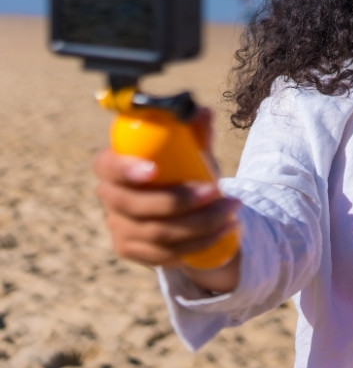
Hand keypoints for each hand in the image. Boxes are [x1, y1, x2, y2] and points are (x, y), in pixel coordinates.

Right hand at [92, 108, 239, 289]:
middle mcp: (110, 197)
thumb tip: (201, 112)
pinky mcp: (131, 250)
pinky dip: (198, 243)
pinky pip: (163, 254)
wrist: (188, 209)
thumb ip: (196, 132)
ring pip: (156, 232)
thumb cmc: (184, 170)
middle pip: (134, 205)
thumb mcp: (192, 151)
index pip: (106, 166)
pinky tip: (223, 230)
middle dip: (179, 201)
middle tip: (216, 190)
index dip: (125, 169)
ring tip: (232, 210)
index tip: (154, 169)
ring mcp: (118, 227)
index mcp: (114, 165)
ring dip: (200, 223)